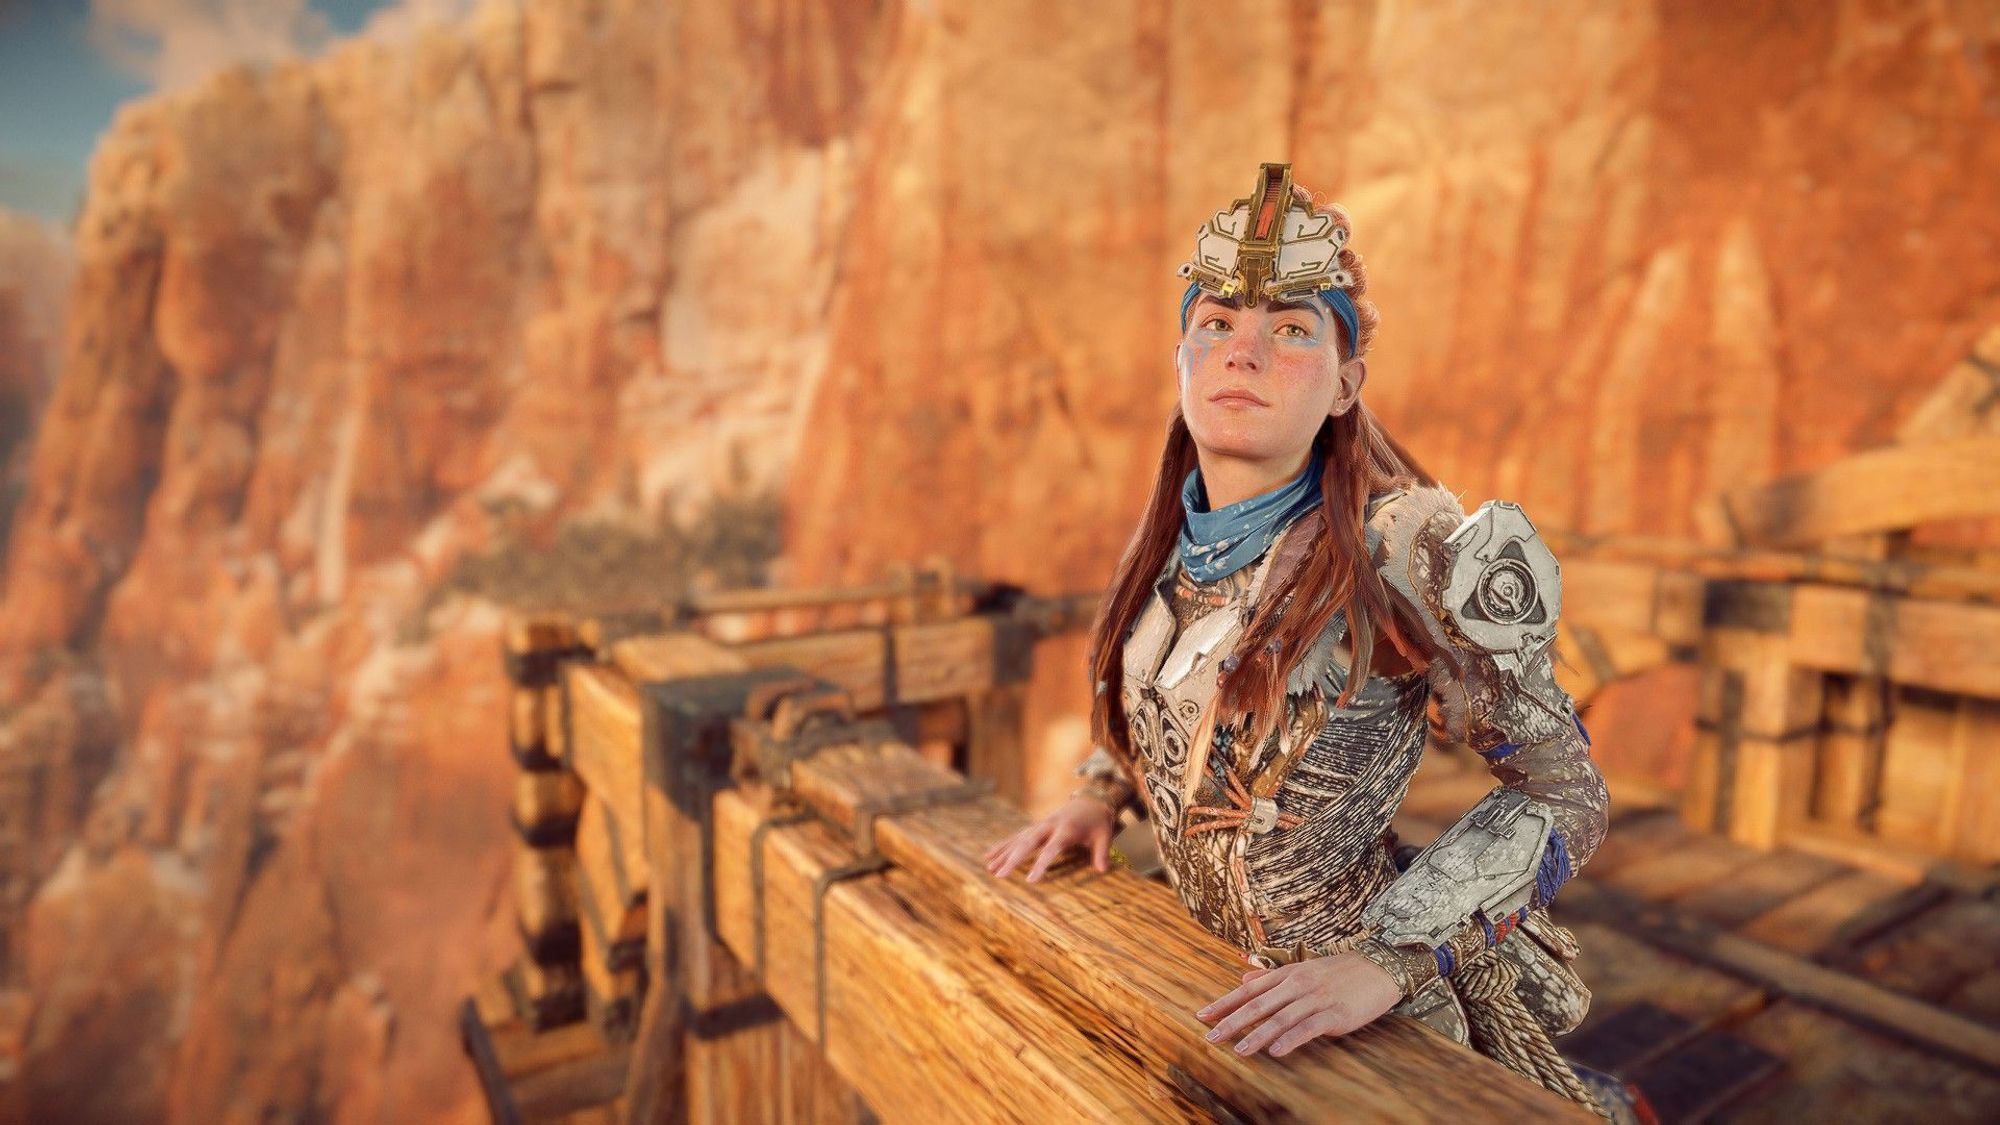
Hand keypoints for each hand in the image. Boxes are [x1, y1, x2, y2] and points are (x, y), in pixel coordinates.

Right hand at [981, 796, 1118, 882]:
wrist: (1091, 801)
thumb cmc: (1098, 822)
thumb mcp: (1105, 836)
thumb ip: (1102, 853)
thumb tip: (1103, 870)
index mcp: (1066, 829)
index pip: (1051, 849)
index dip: (1040, 864)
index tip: (1030, 880)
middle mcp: (1049, 825)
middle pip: (1027, 843)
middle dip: (1012, 859)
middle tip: (999, 875)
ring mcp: (1040, 824)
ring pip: (1018, 839)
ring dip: (1003, 853)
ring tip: (989, 868)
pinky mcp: (1036, 826)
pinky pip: (1017, 836)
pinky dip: (1003, 845)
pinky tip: (989, 855)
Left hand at [1194, 953, 1401, 1056]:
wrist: (1380, 968)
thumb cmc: (1340, 972)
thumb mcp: (1303, 969)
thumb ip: (1272, 977)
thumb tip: (1242, 978)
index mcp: (1288, 974)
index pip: (1249, 990)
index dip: (1225, 1003)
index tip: (1202, 1016)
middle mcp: (1297, 984)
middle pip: (1258, 1004)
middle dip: (1232, 1021)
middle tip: (1210, 1036)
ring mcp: (1316, 999)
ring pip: (1280, 1018)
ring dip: (1257, 1035)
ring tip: (1238, 1050)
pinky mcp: (1335, 1014)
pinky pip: (1308, 1028)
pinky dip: (1291, 1040)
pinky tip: (1277, 1051)